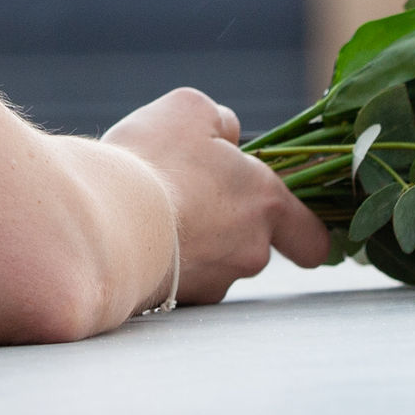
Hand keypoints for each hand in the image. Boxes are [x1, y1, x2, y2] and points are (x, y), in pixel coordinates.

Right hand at [103, 87, 332, 303]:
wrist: (102, 221)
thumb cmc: (154, 160)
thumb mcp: (190, 110)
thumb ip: (221, 123)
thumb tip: (227, 137)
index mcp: (266, 202)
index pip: (311, 239)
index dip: (301, 233)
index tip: (286, 225)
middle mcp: (249, 251)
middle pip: (252, 246)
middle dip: (226, 226)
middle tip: (188, 198)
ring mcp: (214, 283)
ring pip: (213, 264)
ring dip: (192, 244)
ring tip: (151, 213)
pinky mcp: (176, 304)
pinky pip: (178, 281)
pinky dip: (164, 262)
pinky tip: (134, 237)